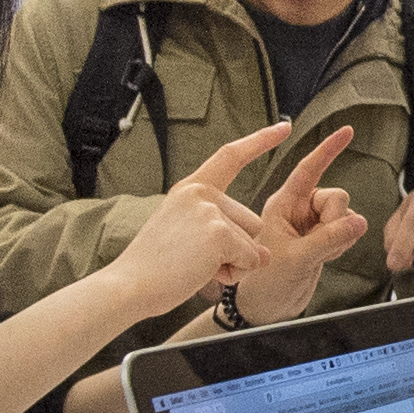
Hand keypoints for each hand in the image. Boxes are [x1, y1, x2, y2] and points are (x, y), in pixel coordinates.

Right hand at [110, 121, 358, 318]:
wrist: (129, 285)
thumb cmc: (155, 268)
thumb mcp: (189, 238)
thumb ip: (227, 236)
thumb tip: (264, 255)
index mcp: (191, 189)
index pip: (231, 156)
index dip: (260, 141)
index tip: (283, 127)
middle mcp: (201, 193)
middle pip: (252, 221)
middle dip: (236, 248)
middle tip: (195, 259)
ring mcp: (210, 210)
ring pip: (253, 242)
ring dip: (236, 262)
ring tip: (197, 266)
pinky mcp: (218, 232)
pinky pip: (249, 258)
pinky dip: (234, 272)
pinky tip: (203, 273)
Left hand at [228, 127, 372, 299]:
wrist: (265, 308)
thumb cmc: (263, 283)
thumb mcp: (296, 258)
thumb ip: (328, 239)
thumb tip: (359, 220)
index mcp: (283, 204)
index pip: (308, 169)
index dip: (327, 149)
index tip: (346, 131)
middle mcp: (298, 211)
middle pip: (335, 196)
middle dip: (336, 218)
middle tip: (322, 241)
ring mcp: (312, 226)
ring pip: (345, 215)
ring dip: (340, 235)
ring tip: (318, 254)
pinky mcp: (323, 240)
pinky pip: (347, 232)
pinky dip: (342, 245)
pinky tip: (326, 258)